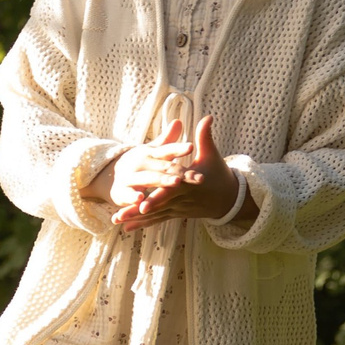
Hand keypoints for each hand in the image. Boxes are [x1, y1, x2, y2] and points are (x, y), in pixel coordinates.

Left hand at [113, 116, 252, 230]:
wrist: (228, 198)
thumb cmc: (219, 174)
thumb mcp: (212, 155)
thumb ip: (205, 137)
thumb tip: (207, 116)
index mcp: (188, 184)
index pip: (171, 192)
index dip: (157, 198)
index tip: (142, 204)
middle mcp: (181, 199)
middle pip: (157, 206)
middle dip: (138, 211)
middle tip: (119, 216)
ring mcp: (177, 208)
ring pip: (155, 215)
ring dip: (135, 219)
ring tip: (116, 221)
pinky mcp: (175, 213)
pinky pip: (157, 219)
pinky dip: (143, 223)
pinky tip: (126, 228)